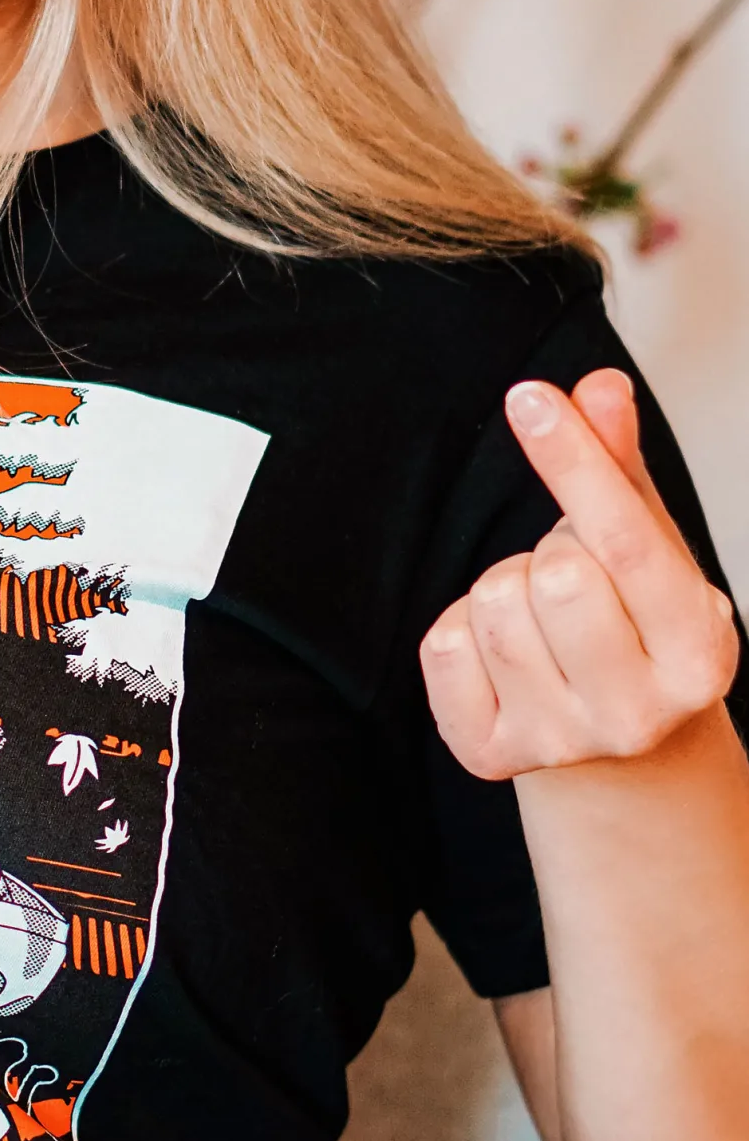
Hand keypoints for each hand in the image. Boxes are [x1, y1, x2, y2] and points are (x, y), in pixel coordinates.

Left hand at [422, 369, 739, 780]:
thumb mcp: (646, 550)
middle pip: (552, 575)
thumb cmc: (631, 628)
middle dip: (548, 553)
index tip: (529, 397)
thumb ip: (621, 469)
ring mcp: (561, 740)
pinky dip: (459, 631)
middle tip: (570, 581)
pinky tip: (499, 652)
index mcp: (698, 650)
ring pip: (491, 606)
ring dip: (502, 589)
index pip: (625, 541)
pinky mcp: (489, 754)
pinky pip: (442, 648)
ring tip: (540, 617)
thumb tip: (599, 386)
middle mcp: (637, 709)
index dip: (574, 460)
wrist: (616, 748)